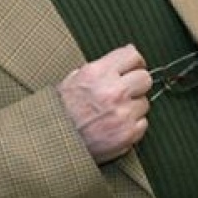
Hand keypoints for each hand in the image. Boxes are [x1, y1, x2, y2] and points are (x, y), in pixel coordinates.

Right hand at [58, 44, 151, 163]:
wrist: (51, 142)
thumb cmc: (60, 111)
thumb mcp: (73, 80)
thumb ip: (101, 68)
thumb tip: (124, 58)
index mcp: (97, 73)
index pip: (133, 56)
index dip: (135, 62)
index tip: (133, 68)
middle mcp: (112, 91)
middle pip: (145, 78)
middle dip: (136, 85)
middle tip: (124, 92)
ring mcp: (122, 113)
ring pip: (144, 103)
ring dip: (133, 107)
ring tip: (112, 113)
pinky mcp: (128, 133)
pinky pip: (143, 123)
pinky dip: (132, 126)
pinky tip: (115, 126)